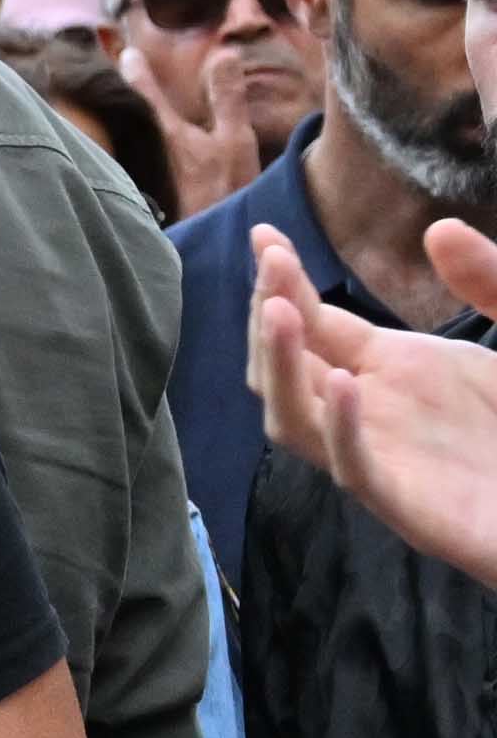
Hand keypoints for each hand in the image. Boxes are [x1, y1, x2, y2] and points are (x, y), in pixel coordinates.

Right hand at [253, 219, 496, 591]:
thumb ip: (488, 281)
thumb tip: (438, 229)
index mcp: (390, 368)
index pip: (313, 321)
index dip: (282, 280)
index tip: (263, 233)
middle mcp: (370, 411)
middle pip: (286, 366)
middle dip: (270, 314)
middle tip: (274, 266)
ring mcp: (383, 460)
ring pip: (295, 421)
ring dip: (280, 369)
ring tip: (279, 314)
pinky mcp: (410, 508)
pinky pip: (356, 471)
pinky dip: (342, 430)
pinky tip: (346, 384)